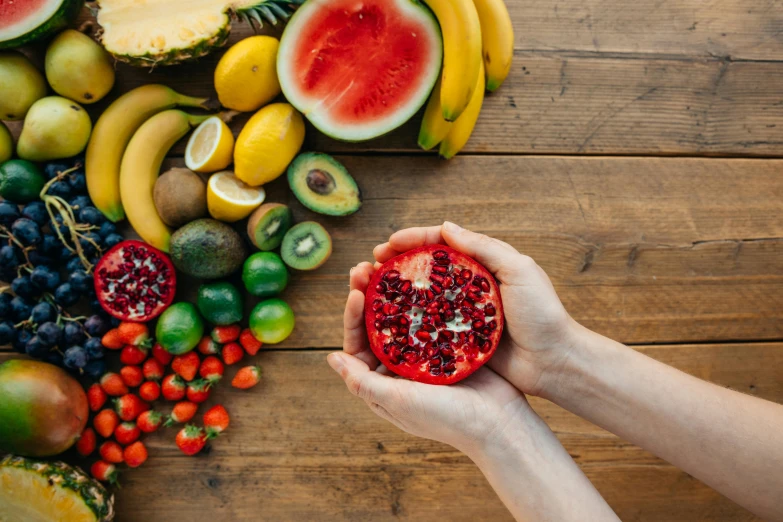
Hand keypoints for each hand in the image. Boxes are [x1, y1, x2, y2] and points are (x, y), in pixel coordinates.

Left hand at [328, 261, 532, 453]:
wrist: (500, 424)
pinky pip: (433, 315)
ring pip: (404, 315)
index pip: (358, 343)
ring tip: (387, 263)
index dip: (353, 317)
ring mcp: (427, 353)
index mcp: (384, 381)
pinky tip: (422, 274)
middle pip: (379, 323)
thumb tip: (331, 358)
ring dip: (394, 290)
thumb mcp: (397, 401)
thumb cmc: (447, 419)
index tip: (356, 292)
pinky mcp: (451, 343)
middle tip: (364, 266)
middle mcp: (402, 366)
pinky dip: (425, 295)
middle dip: (369, 294)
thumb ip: (362, 382)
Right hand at [372, 222, 577, 397]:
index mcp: (480, 265)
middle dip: (393, 264)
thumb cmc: (543, 314)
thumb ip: (484, 247)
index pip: (439, 244)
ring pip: (417, 298)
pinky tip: (383, 322)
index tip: (388, 243)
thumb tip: (445, 226)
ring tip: (366, 290)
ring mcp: (458, 315)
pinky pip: (424, 328)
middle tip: (368, 266)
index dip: (411, 240)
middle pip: (421, 270)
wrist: (555, 363)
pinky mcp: (455, 341)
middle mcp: (464, 288)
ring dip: (390, 293)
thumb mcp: (519, 270)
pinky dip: (403, 322)